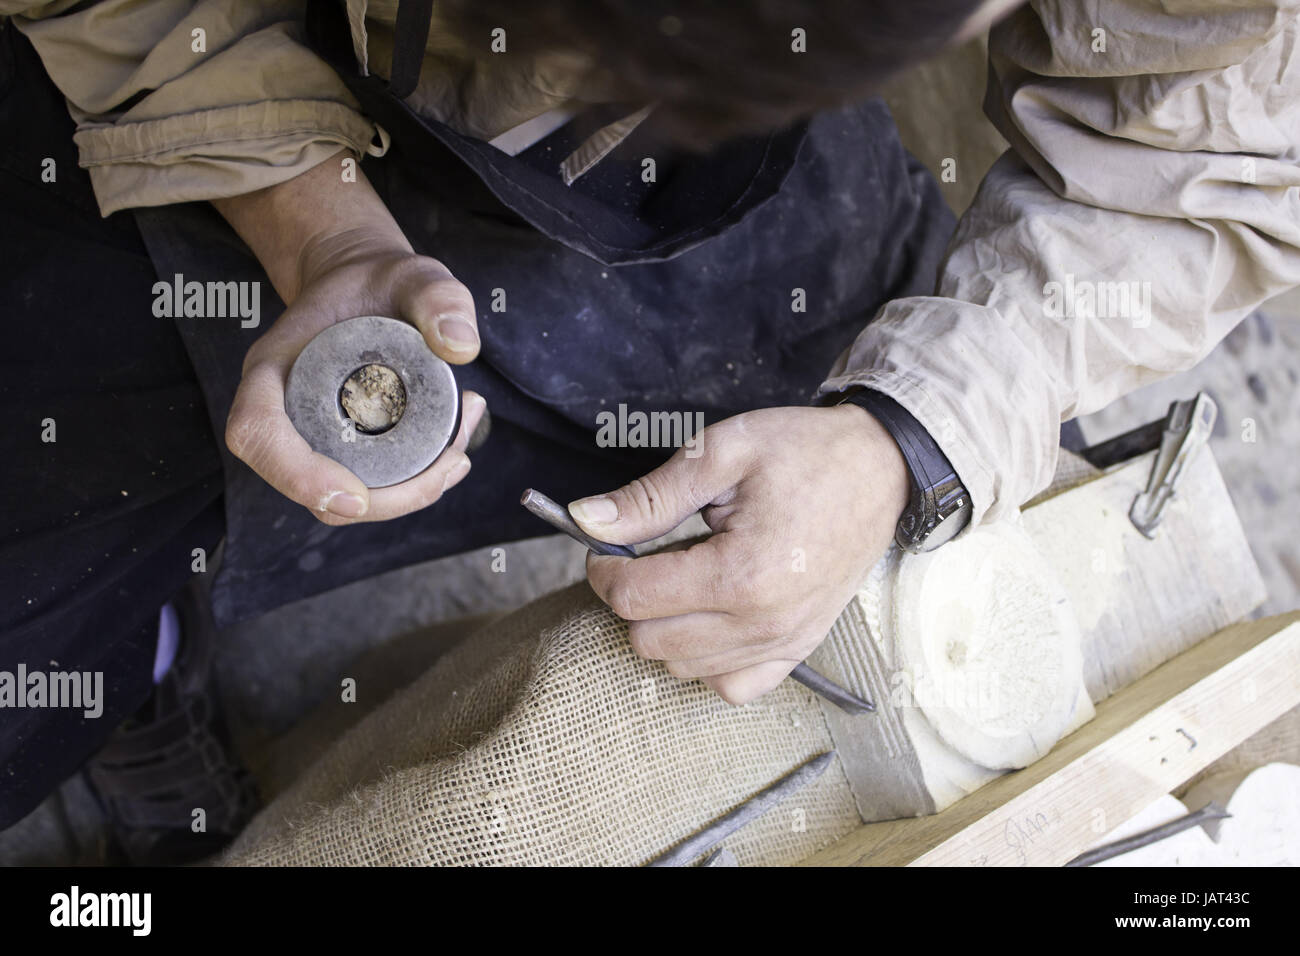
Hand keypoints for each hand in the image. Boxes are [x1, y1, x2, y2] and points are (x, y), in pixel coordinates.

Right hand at [215, 151, 484, 522]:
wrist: (369, 286)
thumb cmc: (382, 280)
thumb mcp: (417, 275)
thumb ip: (440, 297)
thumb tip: (460, 348)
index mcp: (273, 368)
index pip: (257, 434)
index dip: (298, 476)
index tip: (358, 497)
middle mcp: (281, 411)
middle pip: (309, 486)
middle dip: (385, 498)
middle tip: (453, 463)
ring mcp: (307, 436)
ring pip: (341, 498)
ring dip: (406, 495)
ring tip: (461, 454)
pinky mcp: (340, 450)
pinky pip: (365, 485)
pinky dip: (411, 486)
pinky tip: (454, 460)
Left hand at [570, 404, 909, 703]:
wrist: (879, 467)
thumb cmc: (805, 452)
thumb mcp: (720, 454)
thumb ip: (649, 497)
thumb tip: (585, 520)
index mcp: (741, 572)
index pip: (634, 598)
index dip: (603, 569)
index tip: (604, 545)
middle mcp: (764, 621)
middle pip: (650, 640)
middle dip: (631, 597)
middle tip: (645, 556)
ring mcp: (785, 642)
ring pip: (683, 667)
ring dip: (665, 628)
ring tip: (682, 579)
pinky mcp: (800, 649)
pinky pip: (733, 686)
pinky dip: (708, 662)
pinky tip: (708, 619)